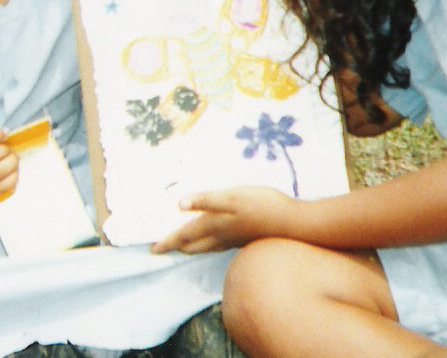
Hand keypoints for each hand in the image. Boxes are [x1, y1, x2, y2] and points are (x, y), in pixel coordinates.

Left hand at [150, 186, 297, 254]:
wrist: (293, 223)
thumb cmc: (262, 206)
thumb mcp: (232, 197)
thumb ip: (205, 200)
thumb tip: (179, 204)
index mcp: (215, 224)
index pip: (185, 235)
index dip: (168, 241)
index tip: (153, 250)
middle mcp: (222, 235)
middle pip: (195, 245)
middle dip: (178, 246)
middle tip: (164, 248)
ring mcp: (235, 238)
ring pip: (208, 247)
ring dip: (193, 247)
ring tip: (183, 245)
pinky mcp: (246, 237)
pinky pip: (220, 244)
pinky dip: (209, 243)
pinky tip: (215, 239)